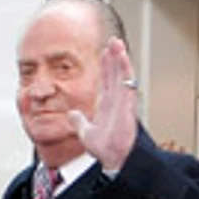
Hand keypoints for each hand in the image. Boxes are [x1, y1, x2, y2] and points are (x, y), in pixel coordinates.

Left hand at [69, 37, 139, 172]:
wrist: (113, 157)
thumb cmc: (104, 148)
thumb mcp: (85, 132)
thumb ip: (78, 121)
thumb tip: (71, 114)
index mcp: (107, 105)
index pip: (106, 81)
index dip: (105, 67)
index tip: (103, 54)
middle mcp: (116, 100)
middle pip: (115, 73)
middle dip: (113, 57)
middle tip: (112, 41)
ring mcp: (122, 100)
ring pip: (122, 74)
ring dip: (119, 58)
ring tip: (116, 43)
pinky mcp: (127, 102)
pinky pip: (127, 81)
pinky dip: (125, 68)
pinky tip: (122, 56)